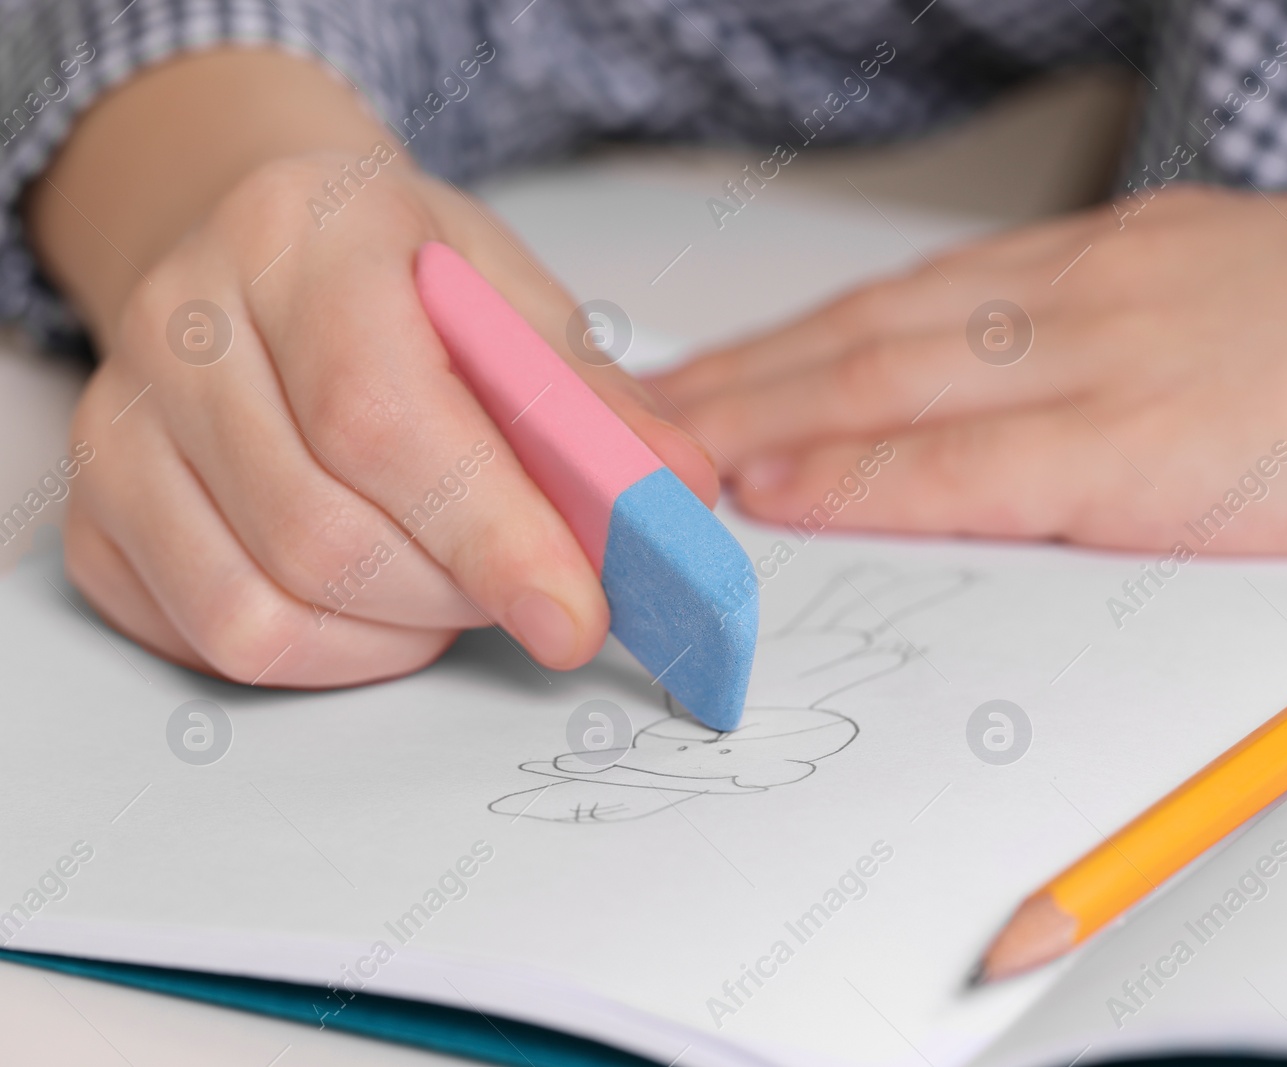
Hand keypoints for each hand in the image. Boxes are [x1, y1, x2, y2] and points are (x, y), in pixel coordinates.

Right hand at [31, 52, 713, 685]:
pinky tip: (375, 595)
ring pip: (261, 611)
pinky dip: (327, 652)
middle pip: (321, 533)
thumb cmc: (397, 275)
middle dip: (460, 593)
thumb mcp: (513, 297)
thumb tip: (678, 494)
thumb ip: (594, 399)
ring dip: (397, 632)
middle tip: (535, 582)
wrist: (265, 251)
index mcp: (304, 239)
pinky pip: (213, 642)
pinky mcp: (95, 515)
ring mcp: (120, 425)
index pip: (380, 415)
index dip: (489, 532)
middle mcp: (182, 324)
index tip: (577, 613)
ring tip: (454, 577)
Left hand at [656, 186, 1286, 552]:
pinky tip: (771, 486)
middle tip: (633, 410)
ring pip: (878, 381)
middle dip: (737, 376)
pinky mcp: (1138, 449)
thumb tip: (1049, 385)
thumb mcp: (1239, 302)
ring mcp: (1101, 365)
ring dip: (753, 416)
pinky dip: (849, 471)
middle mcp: (1080, 297)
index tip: (717, 375)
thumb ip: (1130, 342)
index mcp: (1108, 267)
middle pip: (862, 333)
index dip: (796, 344)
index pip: (909, 305)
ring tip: (654, 449)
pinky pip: (956, 463)